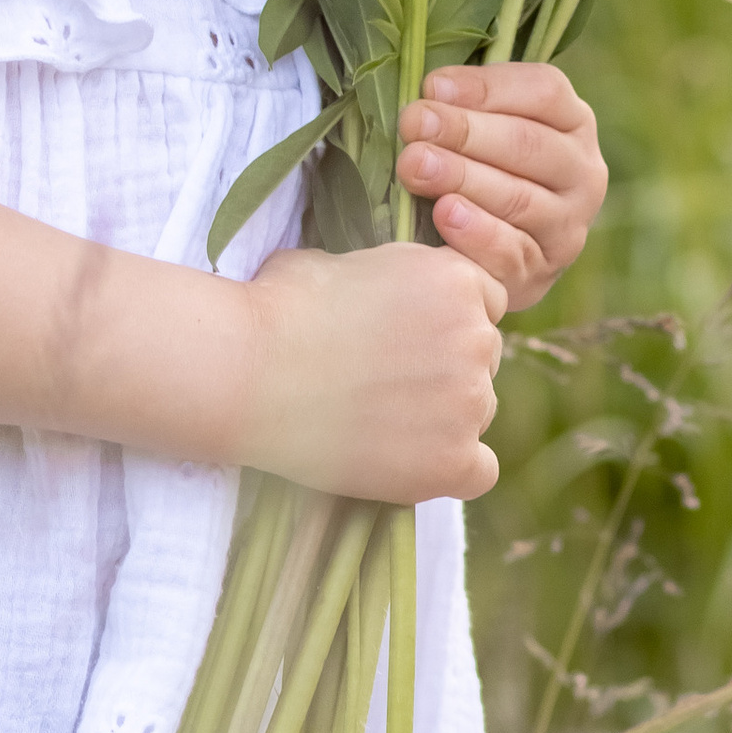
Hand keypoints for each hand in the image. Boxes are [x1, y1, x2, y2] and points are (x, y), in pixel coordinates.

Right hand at [236, 239, 505, 502]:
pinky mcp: (452, 461)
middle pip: (484, 357)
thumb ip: (387, 276)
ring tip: (378, 420)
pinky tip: (406, 459)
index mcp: (455, 279)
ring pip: (479, 412)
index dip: (442, 318)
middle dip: (445, 366)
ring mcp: (469, 402)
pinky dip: (450, 468)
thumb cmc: (280, 309)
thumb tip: (382, 292)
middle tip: (385, 380)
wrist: (248, 372)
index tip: (405, 336)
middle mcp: (475, 337)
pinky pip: (479, 471)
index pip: (483, 301)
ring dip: (444, 416)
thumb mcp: (342, 261)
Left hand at [394, 59, 606, 311]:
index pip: (544, 91)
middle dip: (464, 131)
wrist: (490, 253)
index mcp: (572, 122)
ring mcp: (568, 225)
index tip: (432, 87)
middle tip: (413, 123)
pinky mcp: (542, 271)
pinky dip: (477, 232)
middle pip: (528, 143)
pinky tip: (445, 215)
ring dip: (463, 178)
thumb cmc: (480, 168)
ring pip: (520, 198)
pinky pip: (511, 250)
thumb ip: (465, 104)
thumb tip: (431, 90)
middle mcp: (582, 172)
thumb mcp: (484, 127)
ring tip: (415, 165)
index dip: (487, 87)